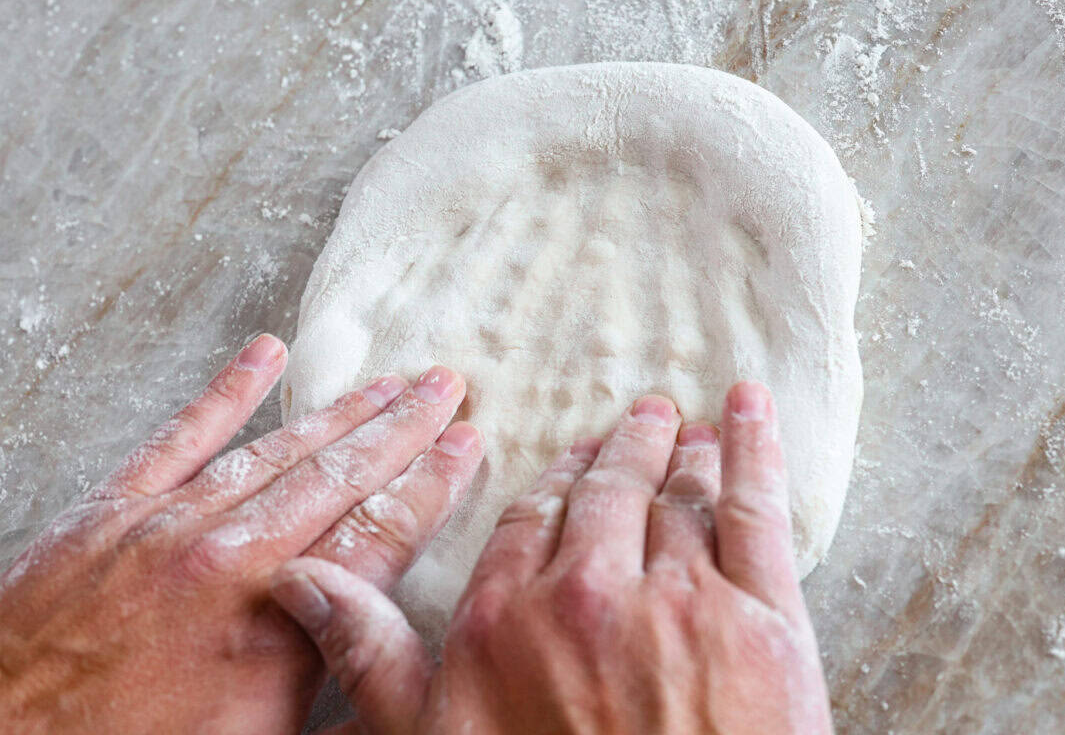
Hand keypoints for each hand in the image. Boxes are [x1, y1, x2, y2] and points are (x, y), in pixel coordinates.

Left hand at [0, 335, 483, 733]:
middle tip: (445, 386)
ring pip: (275, 451)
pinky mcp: (110, 513)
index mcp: (275, 626)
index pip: (379, 534)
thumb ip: (337, 693)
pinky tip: (264, 355)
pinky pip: (182, 436)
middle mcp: (229, 561)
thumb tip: (401, 676)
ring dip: (339, 413)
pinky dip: (227, 393)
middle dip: (401, 427)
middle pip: (337, 476)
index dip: (431, 484)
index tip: (467, 445)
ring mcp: (167, 527)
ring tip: (386, 380)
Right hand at [274, 381, 832, 734]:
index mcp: (509, 618)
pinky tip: (748, 407)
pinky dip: (753, 446)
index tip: (569, 460)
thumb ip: (374, 658)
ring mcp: (682, 601)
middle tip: (639, 418)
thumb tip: (301, 583)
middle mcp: (591, 593)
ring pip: (678, 496)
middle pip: (607, 495)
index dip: (555, 485)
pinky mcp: (764, 619)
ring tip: (685, 429)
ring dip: (682, 452)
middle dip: (622, 450)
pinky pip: (757, 509)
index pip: (531, 521)